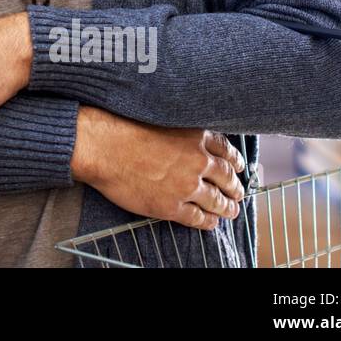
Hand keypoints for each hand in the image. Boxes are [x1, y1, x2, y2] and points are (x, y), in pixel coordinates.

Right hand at [72, 106, 245, 228]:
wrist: (103, 146)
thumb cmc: (122, 127)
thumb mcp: (162, 118)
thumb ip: (181, 131)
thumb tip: (188, 139)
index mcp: (195, 137)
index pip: (226, 151)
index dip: (235, 161)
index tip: (237, 166)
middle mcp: (197, 161)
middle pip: (226, 178)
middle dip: (234, 187)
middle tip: (237, 192)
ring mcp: (186, 186)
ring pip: (217, 201)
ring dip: (227, 208)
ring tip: (230, 211)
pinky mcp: (172, 206)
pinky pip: (198, 218)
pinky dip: (208, 222)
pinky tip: (211, 222)